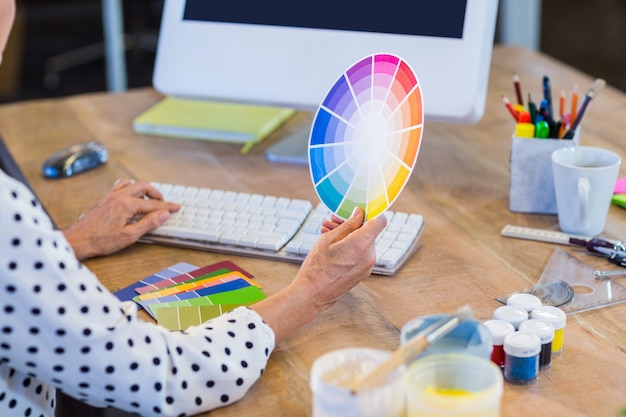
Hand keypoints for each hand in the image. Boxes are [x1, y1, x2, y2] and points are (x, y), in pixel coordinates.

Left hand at [63, 179, 179, 259]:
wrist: (78, 240)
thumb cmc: (101, 241)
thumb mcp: (130, 236)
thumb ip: (148, 223)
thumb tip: (164, 214)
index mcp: (126, 205)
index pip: (153, 204)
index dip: (167, 207)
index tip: (176, 207)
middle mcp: (118, 196)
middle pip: (144, 187)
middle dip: (157, 194)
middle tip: (164, 204)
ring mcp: (110, 195)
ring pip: (132, 183)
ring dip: (143, 189)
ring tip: (149, 200)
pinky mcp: (104, 198)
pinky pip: (120, 185)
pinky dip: (130, 188)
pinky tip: (132, 197)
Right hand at [296, 207, 386, 312]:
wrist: (313, 293)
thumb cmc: (318, 267)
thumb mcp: (329, 239)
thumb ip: (348, 224)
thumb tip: (360, 214)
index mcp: (362, 244)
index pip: (379, 221)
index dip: (370, 213)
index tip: (357, 212)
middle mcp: (370, 256)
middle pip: (367, 232)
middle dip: (351, 225)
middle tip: (331, 222)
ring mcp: (367, 266)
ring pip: (362, 243)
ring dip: (348, 236)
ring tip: (326, 233)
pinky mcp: (363, 273)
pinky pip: (360, 254)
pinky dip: (349, 248)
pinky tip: (332, 246)